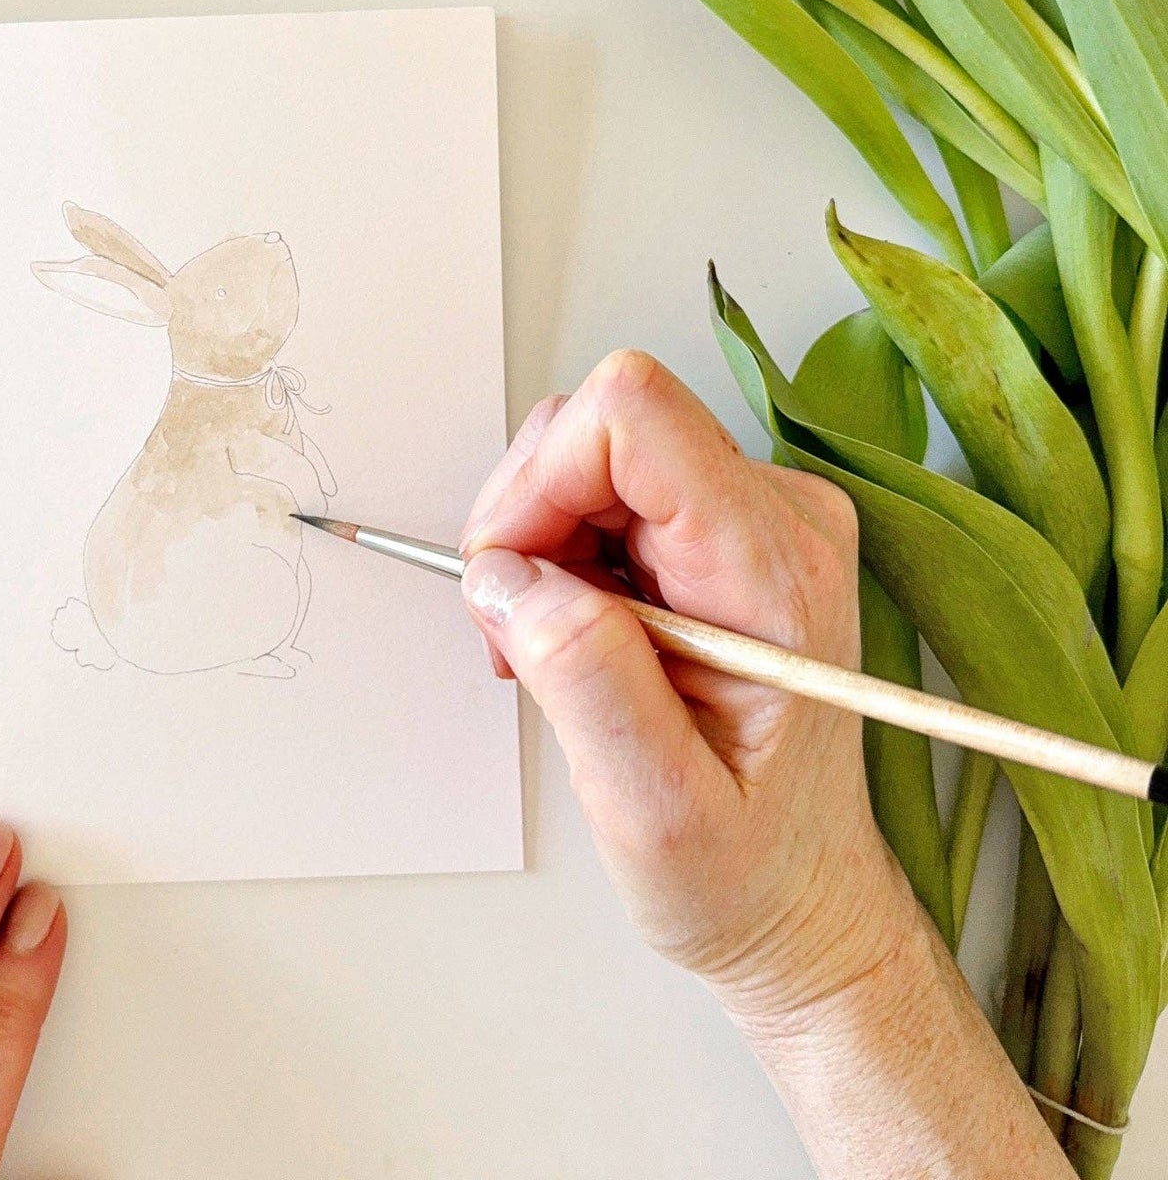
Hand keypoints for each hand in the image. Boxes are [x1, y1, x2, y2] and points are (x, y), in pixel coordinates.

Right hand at [459, 351, 903, 1021]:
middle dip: (527, 521)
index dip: (538, 481)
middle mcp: (777, 515)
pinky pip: (603, 486)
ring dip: (538, 542)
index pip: (632, 416)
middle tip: (522, 636)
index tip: (511, 579)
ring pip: (589, 451)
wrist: (801, 895)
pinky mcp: (722, 525)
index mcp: (773, 569)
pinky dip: (561, 552)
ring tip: (550, 650)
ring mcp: (752, 514)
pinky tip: (576, 633)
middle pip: (598, 428)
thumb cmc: (746, 869)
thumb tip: (509, 578)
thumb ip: (586, 681)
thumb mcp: (655, 812)